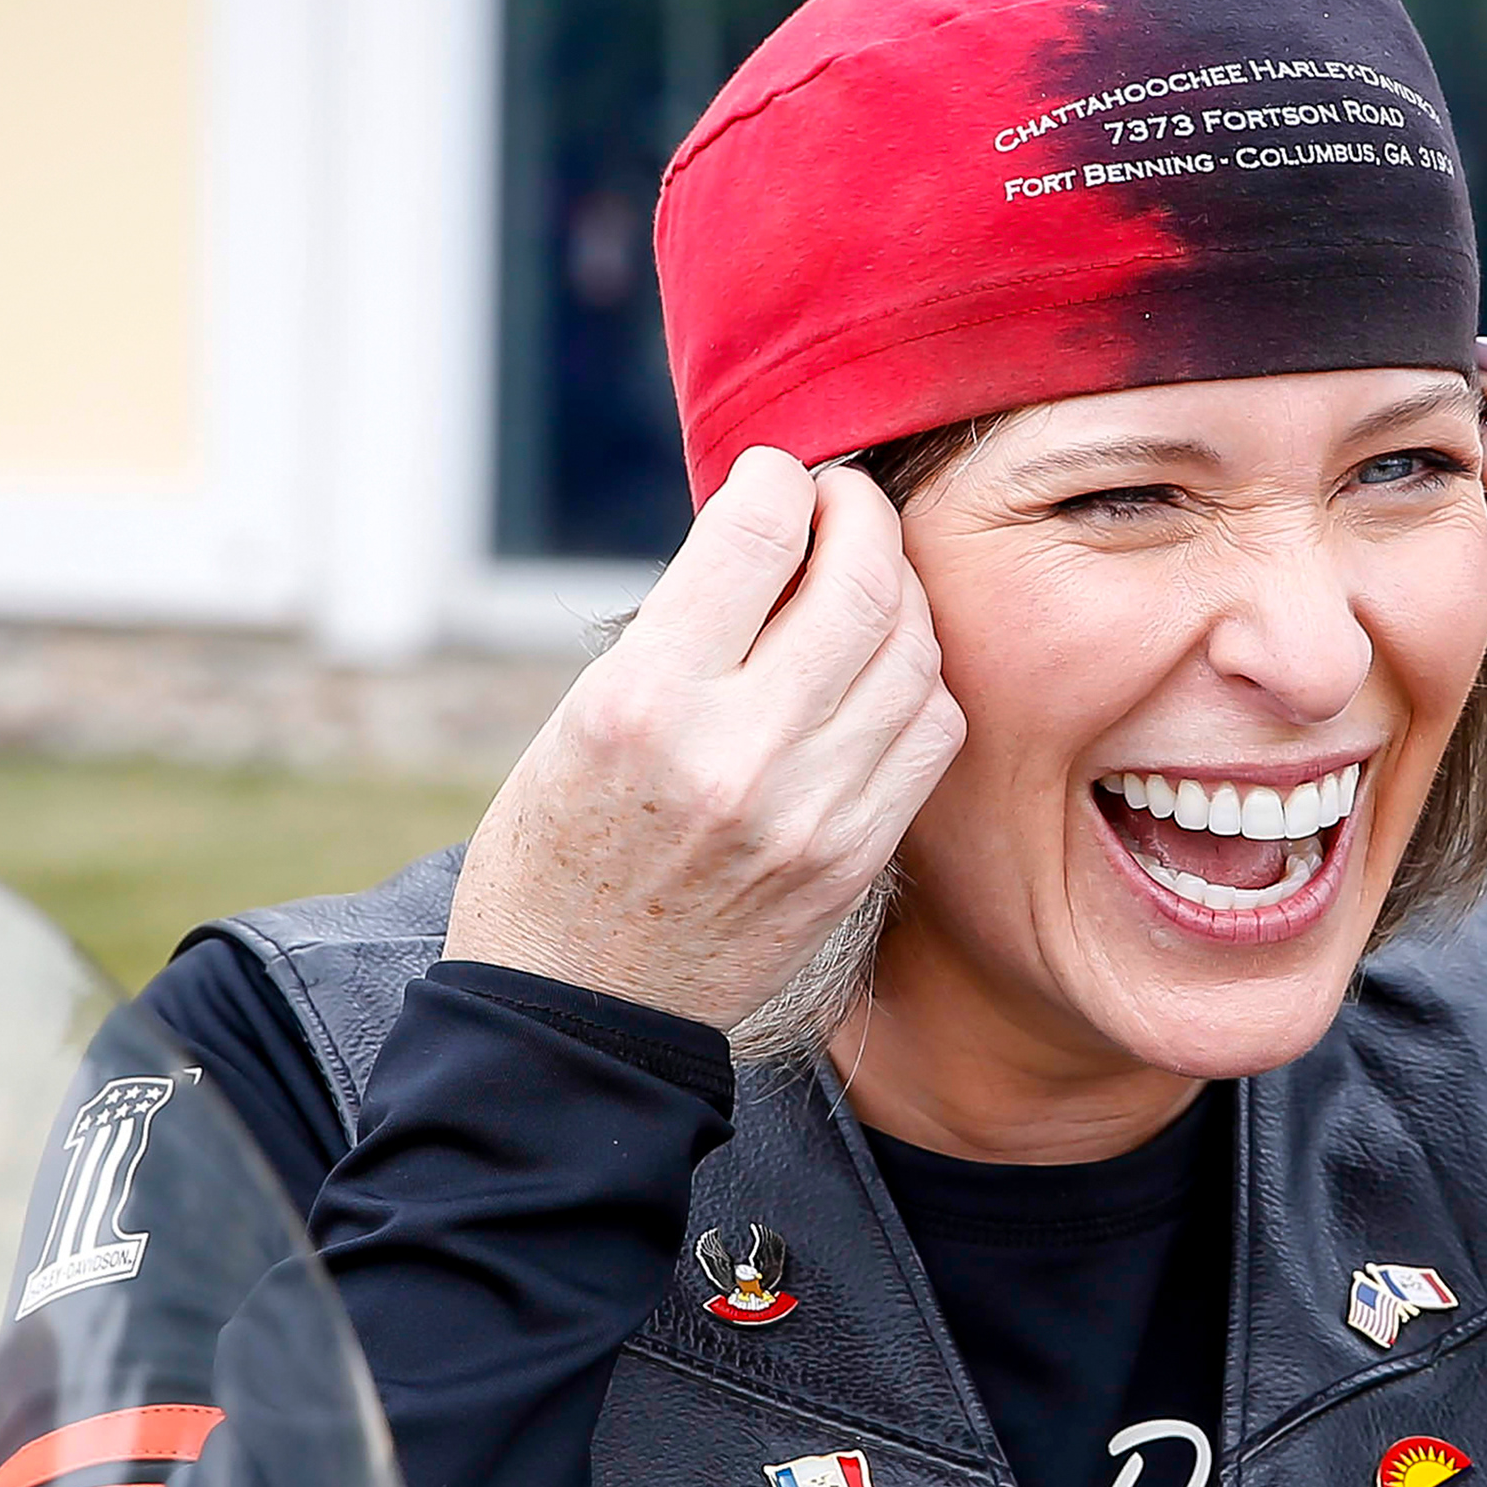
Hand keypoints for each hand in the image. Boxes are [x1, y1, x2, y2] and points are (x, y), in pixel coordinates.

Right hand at [446, 449, 965, 1030]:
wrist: (578, 1011)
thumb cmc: (557, 853)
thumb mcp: (579, 718)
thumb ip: (680, 632)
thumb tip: (773, 539)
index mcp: (643, 702)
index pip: (753, 537)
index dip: (777, 481)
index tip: (775, 476)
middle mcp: (736, 753)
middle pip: (858, 587)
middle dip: (861, 517)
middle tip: (844, 504)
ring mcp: (810, 812)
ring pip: (912, 654)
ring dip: (900, 592)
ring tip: (867, 577)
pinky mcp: (854, 858)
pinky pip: (929, 735)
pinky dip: (919, 679)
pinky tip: (885, 666)